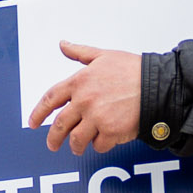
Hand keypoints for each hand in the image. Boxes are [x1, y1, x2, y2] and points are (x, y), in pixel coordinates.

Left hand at [27, 41, 143, 153]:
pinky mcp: (111, 131)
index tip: (33, 123)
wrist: (159, 86)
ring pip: (77, 139)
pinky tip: (103, 141)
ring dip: (76, 146)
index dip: (38, 113)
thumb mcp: (105, 55)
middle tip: (52, 145)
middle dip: (53, 138)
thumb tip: (64, 45)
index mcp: (79, 82)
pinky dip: (99, 145)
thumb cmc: (134, 70)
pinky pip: (98, 145)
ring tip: (77, 148)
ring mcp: (97, 117)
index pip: (50, 99)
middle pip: (60, 125)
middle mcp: (84, 101)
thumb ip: (81, 52)